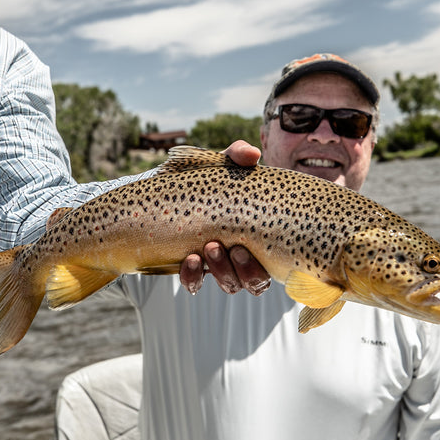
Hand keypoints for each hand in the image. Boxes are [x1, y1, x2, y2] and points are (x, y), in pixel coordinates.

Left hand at [177, 140, 270, 295]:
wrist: (163, 189)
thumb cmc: (202, 179)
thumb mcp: (222, 164)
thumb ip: (237, 155)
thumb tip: (252, 155)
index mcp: (257, 235)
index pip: (275, 262)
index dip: (270, 263)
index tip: (252, 244)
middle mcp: (241, 257)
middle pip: (256, 281)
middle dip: (247, 269)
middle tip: (234, 248)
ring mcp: (217, 266)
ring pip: (231, 284)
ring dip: (223, 271)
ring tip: (209, 248)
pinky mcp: (190, 270)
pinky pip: (196, 284)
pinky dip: (194, 277)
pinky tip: (190, 260)